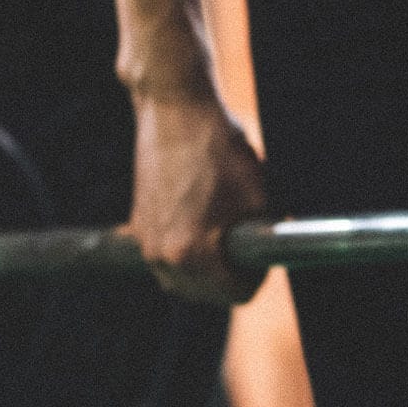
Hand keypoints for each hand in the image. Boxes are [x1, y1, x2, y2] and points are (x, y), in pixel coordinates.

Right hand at [125, 93, 266, 305]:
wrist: (175, 110)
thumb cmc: (219, 149)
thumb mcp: (259, 196)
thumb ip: (264, 237)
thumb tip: (270, 257)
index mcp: (192, 254)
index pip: (235, 295)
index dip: (257, 279)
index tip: (262, 260)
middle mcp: (162, 256)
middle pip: (204, 296)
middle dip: (229, 280)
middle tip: (247, 253)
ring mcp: (146, 243)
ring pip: (181, 283)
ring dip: (205, 274)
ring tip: (225, 246)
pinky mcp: (138, 227)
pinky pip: (164, 261)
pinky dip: (184, 256)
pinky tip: (201, 231)